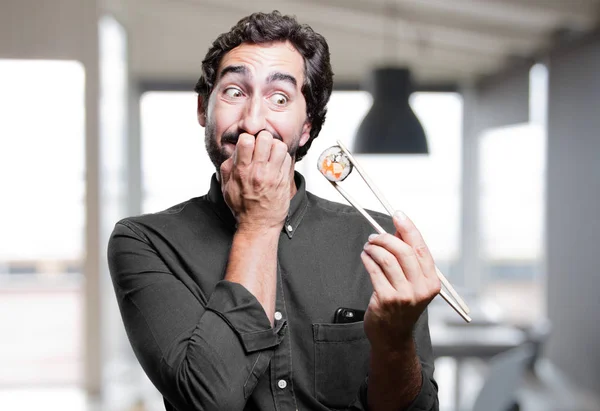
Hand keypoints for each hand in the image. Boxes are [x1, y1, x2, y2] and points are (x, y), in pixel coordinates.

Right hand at [219, 131, 292, 232]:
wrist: (259, 225)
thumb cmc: (243, 207)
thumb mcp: (226, 187)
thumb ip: (228, 166)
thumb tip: (235, 150)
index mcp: (242, 171)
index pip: (246, 140)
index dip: (248, 138)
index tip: (249, 144)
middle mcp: (258, 171)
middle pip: (265, 138)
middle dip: (262, 139)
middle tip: (261, 146)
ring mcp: (273, 175)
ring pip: (279, 145)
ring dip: (274, 147)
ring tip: (270, 154)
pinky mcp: (284, 180)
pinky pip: (287, 158)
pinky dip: (282, 157)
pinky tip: (276, 164)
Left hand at [361, 211, 440, 352]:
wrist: (393, 337)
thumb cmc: (401, 307)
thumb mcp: (413, 284)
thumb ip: (409, 259)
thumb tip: (399, 230)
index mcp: (432, 282)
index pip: (421, 248)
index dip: (409, 228)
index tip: (398, 215)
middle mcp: (421, 289)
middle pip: (403, 251)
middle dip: (385, 238)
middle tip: (374, 235)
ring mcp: (404, 296)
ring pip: (387, 259)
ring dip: (374, 248)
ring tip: (368, 246)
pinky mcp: (387, 300)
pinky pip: (374, 271)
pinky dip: (367, 259)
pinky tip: (365, 256)